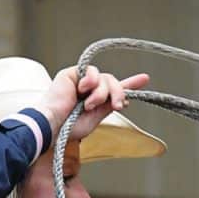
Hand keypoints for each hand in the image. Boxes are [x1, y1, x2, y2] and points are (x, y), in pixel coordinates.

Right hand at [34, 65, 148, 137]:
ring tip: (89, 105)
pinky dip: (91, 81)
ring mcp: (81, 80)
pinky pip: (92, 71)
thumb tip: (126, 99)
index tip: (144, 78)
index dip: (130, 83)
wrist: (54, 125)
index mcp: (95, 100)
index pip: (114, 88)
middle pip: (113, 82)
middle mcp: (89, 89)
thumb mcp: (96, 117)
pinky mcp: (72, 73)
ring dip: (102, 93)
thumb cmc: (69, 127)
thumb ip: (108, 105)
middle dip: (119, 93)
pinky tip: (82, 90)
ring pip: (105, 78)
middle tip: (117, 106)